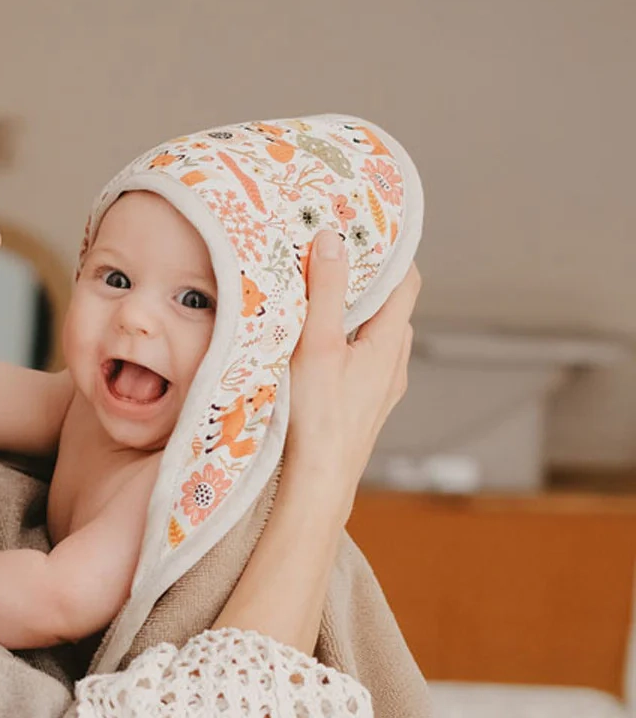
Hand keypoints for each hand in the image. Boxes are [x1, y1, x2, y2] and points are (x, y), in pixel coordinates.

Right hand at [284, 227, 419, 517]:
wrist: (318, 484)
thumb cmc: (318, 419)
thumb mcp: (318, 344)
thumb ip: (327, 291)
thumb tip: (334, 239)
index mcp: (390, 342)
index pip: (404, 280)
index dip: (387, 253)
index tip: (362, 233)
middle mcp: (394, 365)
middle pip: (388, 308)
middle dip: (363, 284)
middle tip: (329, 263)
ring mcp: (381, 391)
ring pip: (374, 339)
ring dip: (351, 320)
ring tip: (317, 306)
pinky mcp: (363, 410)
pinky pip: (361, 366)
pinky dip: (344, 350)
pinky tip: (313, 357)